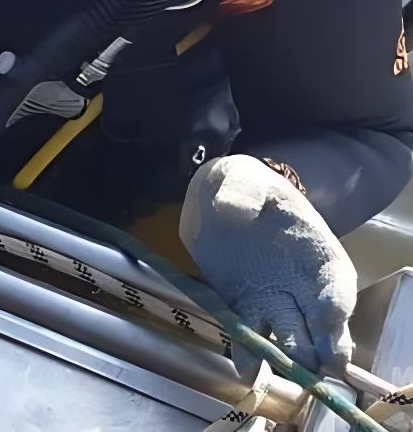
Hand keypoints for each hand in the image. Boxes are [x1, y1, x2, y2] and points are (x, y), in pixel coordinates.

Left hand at [180, 154, 356, 371]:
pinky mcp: (245, 307)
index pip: (337, 282)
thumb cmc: (243, 186)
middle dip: (323, 347)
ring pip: (291, 338)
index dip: (336, 301)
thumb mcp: (243, 178)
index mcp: (318, 253)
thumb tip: (235, 210)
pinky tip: (246, 370)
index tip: (332, 317)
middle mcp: (304, 286)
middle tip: (320, 368)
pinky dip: (250, 353)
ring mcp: (275, 300)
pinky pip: (250, 335)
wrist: (218, 200)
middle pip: (322, 324)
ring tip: (286, 377)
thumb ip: (242, 191)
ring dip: (291, 359)